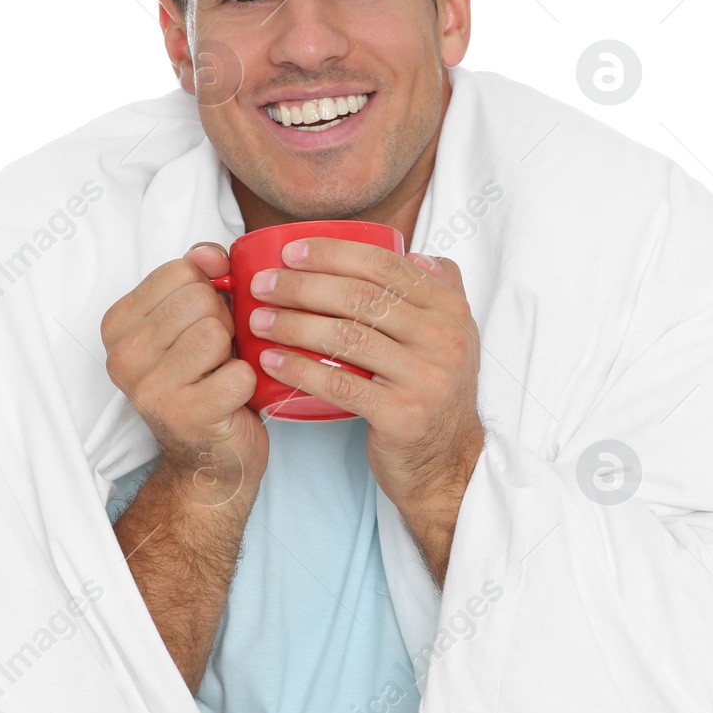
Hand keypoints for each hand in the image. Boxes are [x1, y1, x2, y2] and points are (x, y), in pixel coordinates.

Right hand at [100, 242, 268, 509]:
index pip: (180, 271)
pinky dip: (248, 382)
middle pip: (200, 299)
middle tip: (216, 356)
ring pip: (218, 331)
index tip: (202, 324)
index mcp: (117, 325)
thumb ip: (198, 274)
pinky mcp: (187, 416)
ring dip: (234, 352)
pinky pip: (240, 371)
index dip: (209, 292)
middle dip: (224, 321)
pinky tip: (233, 399)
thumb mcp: (193, 320)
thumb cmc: (206, 381)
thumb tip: (211, 253)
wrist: (211, 460)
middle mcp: (123, 357)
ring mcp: (150, 390)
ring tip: (221, 374)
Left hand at [246, 237, 485, 578]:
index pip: (385, 265)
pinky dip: (301, 369)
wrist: (448, 461)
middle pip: (361, 297)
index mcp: (450, 309)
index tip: (290, 251)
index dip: (333, 253)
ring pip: (347, 337)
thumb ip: (441, 289)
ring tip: (258, 319)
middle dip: (303, 285)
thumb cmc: (435, 390)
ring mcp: (426, 378)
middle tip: (262, 285)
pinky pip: (341, 385)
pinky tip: (271, 360)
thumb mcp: (454, 335)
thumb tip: (414, 253)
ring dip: (294, 323)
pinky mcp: (404, 415)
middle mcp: (444, 339)